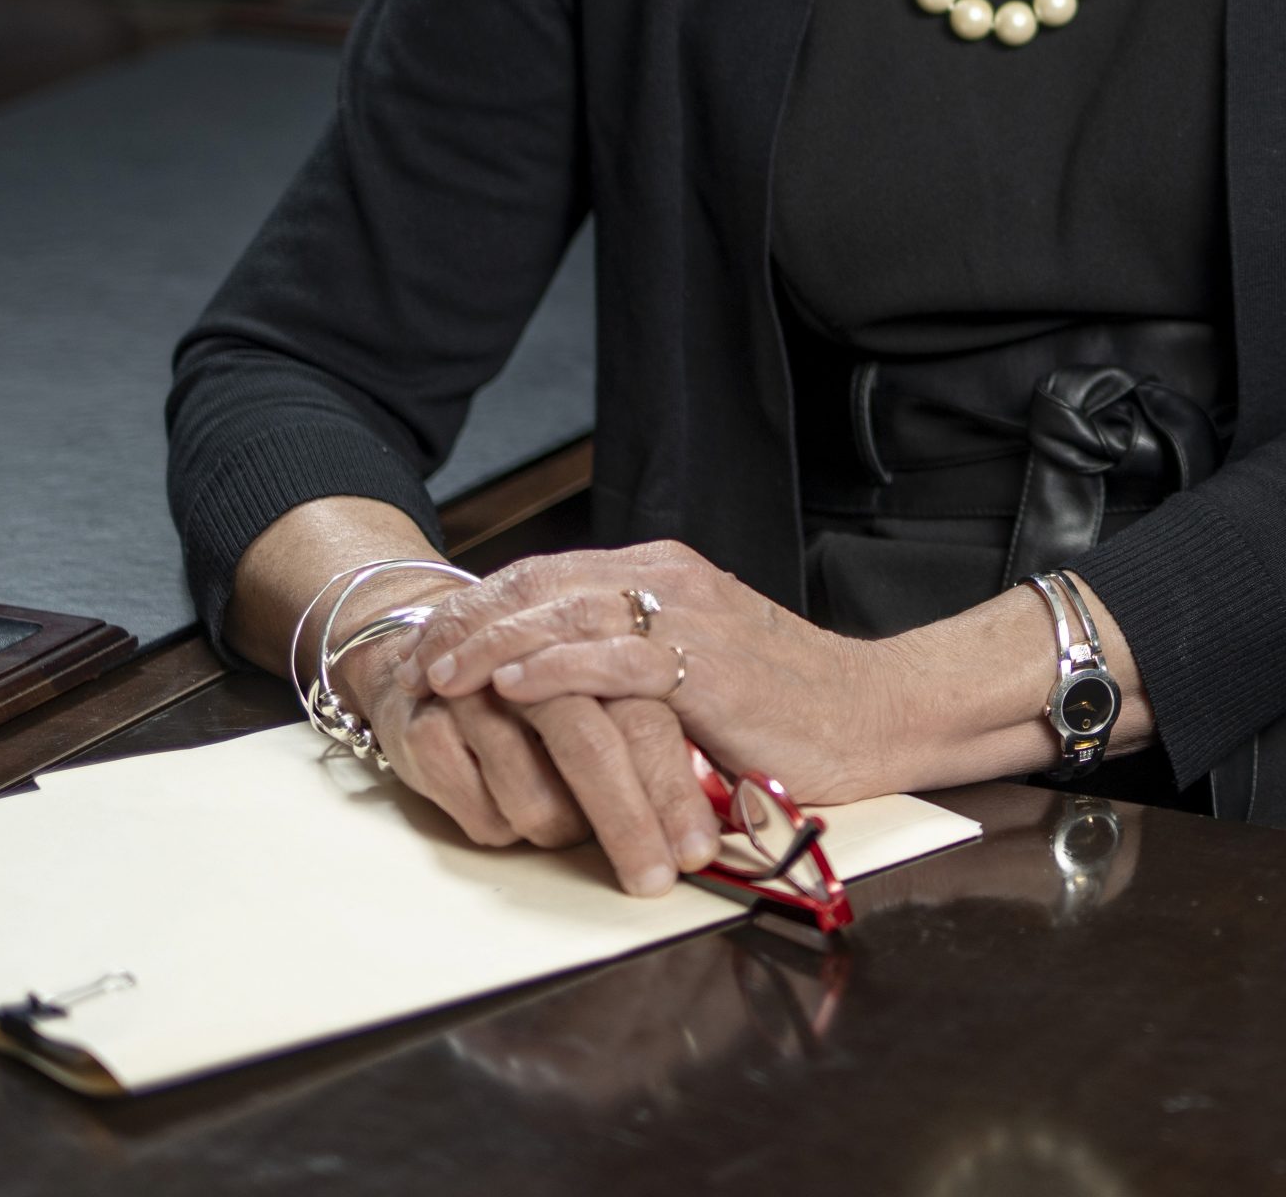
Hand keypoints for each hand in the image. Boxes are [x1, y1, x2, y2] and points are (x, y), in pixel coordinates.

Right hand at [334, 623, 721, 896]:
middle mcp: (538, 664)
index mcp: (597, 647)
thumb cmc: (537, 687)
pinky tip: (509, 814)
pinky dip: (501, 829)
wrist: (427, 650)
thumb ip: (660, 730)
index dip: (672, 788)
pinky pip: (476, 811)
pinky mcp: (424, 725)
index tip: (697, 850)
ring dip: (558, 830)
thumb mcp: (607, 693)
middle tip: (655, 880)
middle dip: (627, 823)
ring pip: (530, 794)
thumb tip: (729, 801)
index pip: (644, 716)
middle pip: (588, 745)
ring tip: (569, 829)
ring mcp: (477, 693)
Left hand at [396, 544, 904, 803]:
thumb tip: (546, 682)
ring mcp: (688, 617)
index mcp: (664, 572)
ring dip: (491, 645)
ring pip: (566, 616)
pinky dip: (553, 670)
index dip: (482, 602)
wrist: (872, 713)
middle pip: (543, 585)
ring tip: (439, 674)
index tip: (428, 636)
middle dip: (469, 619)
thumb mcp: (694, 665)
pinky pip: (613, 660)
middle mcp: (670, 578)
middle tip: (413, 655)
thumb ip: (631, 658)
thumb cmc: (784, 703)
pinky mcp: (705, 665)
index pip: (549, 573)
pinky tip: (510, 686)